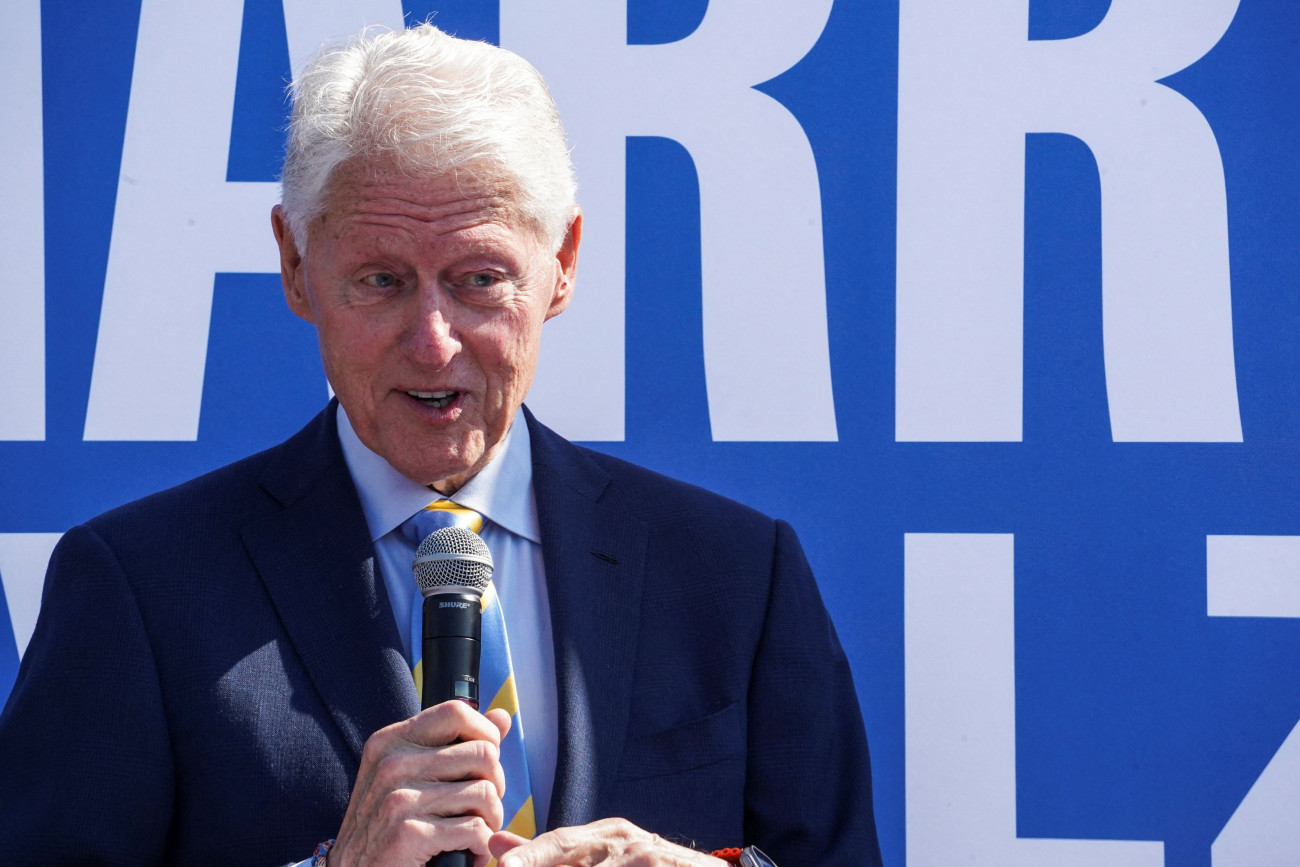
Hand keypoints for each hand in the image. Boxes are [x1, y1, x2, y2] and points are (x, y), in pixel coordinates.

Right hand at [329, 701, 512, 866]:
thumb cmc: (388, 828)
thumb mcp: (412, 777)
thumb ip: (458, 744)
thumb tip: (502, 716)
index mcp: (391, 742)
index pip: (457, 713)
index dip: (485, 735)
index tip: (482, 765)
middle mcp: (392, 764)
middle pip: (483, 754)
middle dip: (495, 785)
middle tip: (481, 809)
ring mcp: (399, 799)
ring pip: (485, 793)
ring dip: (491, 819)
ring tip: (476, 833)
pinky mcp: (409, 834)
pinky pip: (476, 828)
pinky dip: (482, 845)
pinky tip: (470, 852)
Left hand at [489, 817, 726, 865]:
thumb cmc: (648, 866)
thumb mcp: (605, 853)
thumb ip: (550, 853)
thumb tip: (495, 845)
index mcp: (609, 834)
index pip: (561, 841)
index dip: (530, 856)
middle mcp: (628, 846)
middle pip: (574, 858)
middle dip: (541, 866)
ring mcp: (646, 864)